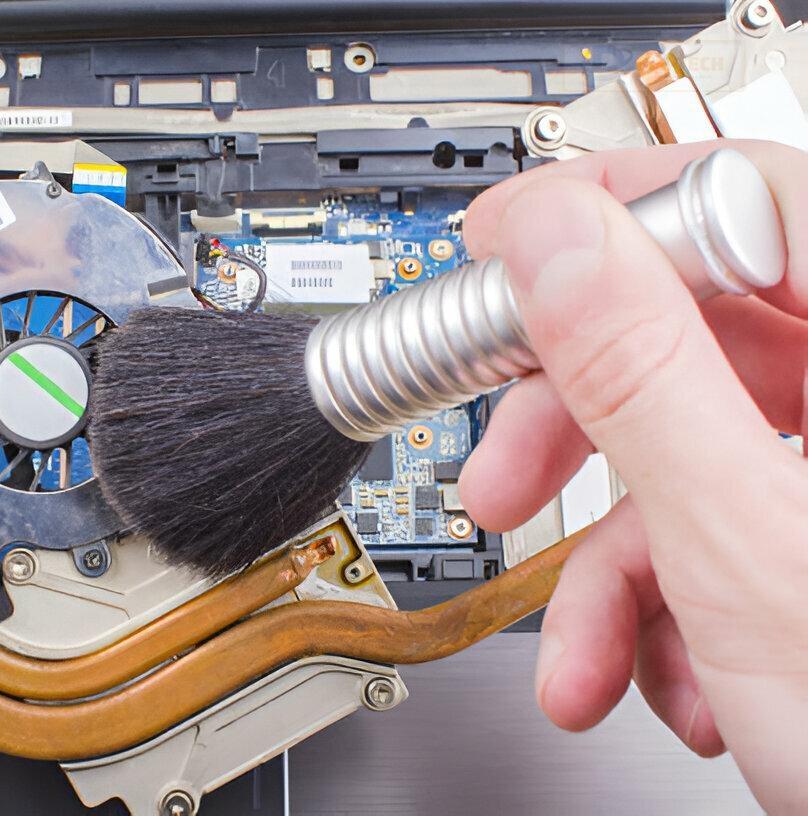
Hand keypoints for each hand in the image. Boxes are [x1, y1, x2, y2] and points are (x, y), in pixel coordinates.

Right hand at [458, 140, 807, 811]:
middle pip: (695, 335)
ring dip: (607, 558)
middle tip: (500, 465)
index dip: (606, 213)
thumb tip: (554, 242)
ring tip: (579, 646)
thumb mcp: (751, 554)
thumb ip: (642, 378)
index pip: (747, 200)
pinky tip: (661, 675)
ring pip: (686, 454)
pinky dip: (659, 605)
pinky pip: (709, 530)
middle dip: (573, 425)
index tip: (499, 250)